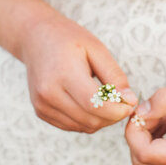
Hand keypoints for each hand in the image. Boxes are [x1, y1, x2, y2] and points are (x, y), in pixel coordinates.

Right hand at [17, 13, 135, 132]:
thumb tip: (130, 101)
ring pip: (83, 127)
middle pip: (90, 120)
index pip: (94, 104)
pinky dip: (87, 119)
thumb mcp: (96, 49)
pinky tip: (90, 102)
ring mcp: (42, 105)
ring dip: (101, 119)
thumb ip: (114, 76)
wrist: (35, 38)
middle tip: (122, 101)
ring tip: (106, 99)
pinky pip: (72, 126)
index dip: (117, 110)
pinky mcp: (41, 112)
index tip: (130, 103)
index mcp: (63, 74)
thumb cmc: (67, 39)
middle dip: (113, 116)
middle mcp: (48, 94)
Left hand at [124, 87, 165, 164]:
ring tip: (163, 118)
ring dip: (145, 140)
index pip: (144, 153)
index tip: (142, 110)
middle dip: (137, 135)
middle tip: (151, 112)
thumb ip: (163, 101)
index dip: (134, 131)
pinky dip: (154, 146)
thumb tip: (140, 113)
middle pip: (141, 162)